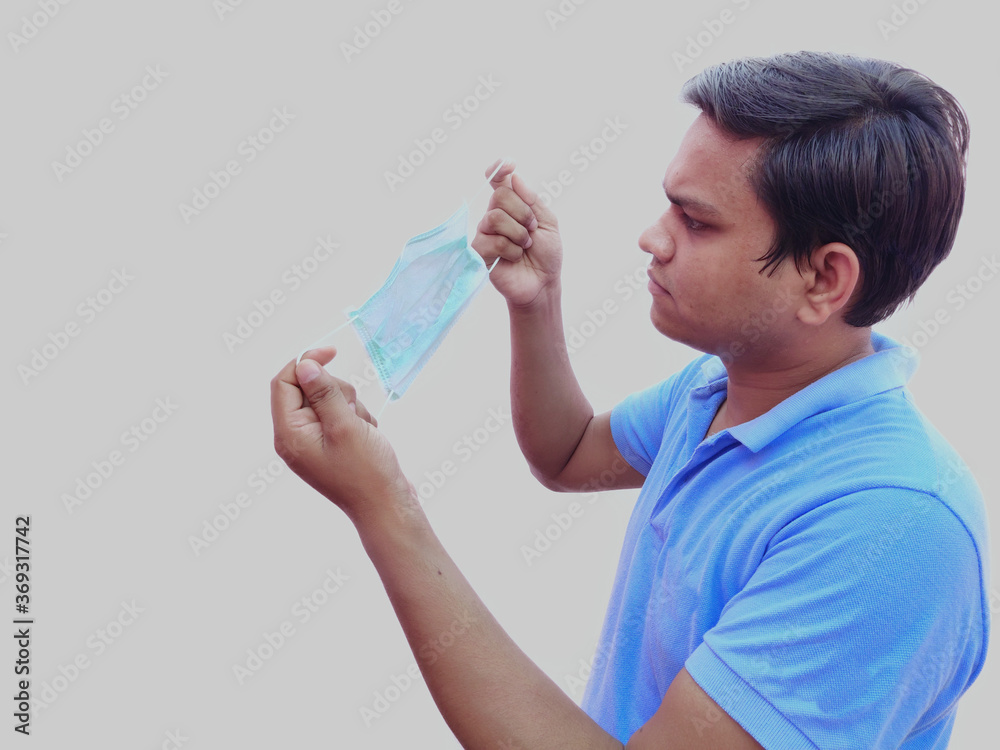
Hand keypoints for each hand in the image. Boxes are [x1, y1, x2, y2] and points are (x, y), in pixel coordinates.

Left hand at [270, 347, 420, 526]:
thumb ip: (323, 393)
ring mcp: (314, 440)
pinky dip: (357, 418)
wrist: (387, 506)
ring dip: (351, 405)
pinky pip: (341, 414)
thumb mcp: (345, 426)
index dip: (306, 362)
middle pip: (309, 388)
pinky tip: (367, 436)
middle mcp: (296, 436)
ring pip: (329, 399)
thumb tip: (304, 365)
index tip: (332, 351)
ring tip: (363, 430)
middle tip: (353, 412)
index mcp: (290, 433)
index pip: (285, 383)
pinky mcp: (331, 443)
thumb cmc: (367, 472)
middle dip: (337, 391)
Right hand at [471, 158, 562, 309]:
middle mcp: (495, 216)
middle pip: (499, 196)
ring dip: (517, 233)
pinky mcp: (479, 252)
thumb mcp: (548, 223)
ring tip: (524, 246)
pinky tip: (514, 258)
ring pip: (494, 217)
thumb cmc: (546, 255)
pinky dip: (510, 249)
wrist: (543, 283)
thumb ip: (532, 200)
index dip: (499, 169)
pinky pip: (490, 240)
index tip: (509, 165)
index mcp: (512, 206)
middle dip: (522, 213)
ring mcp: (485, 234)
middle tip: (531, 230)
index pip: (498, 181)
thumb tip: (514, 178)